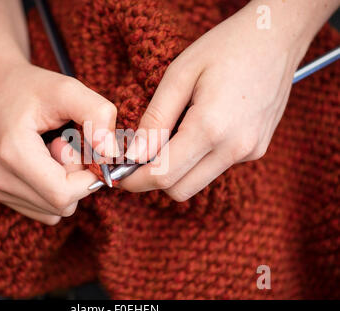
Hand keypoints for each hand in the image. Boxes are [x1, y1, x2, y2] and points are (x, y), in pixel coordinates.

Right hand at [0, 62, 117, 223]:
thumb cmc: (32, 88)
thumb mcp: (68, 89)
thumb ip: (97, 114)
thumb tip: (111, 154)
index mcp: (11, 153)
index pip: (63, 194)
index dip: (88, 178)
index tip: (87, 150)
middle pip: (61, 205)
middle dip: (77, 179)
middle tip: (66, 144)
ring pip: (54, 211)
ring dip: (66, 185)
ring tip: (52, 150)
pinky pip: (43, 211)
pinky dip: (53, 192)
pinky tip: (44, 164)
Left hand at [120, 3, 311, 200]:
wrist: (275, 38)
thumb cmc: (224, 48)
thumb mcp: (179, 75)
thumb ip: (155, 119)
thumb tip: (134, 155)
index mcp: (211, 128)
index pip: (163, 175)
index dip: (134, 180)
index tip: (117, 175)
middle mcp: (234, 148)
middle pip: (180, 190)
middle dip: (152, 180)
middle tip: (137, 158)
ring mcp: (249, 152)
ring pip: (197, 182)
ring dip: (175, 171)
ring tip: (167, 138)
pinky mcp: (257, 150)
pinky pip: (216, 168)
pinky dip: (197, 160)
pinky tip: (195, 131)